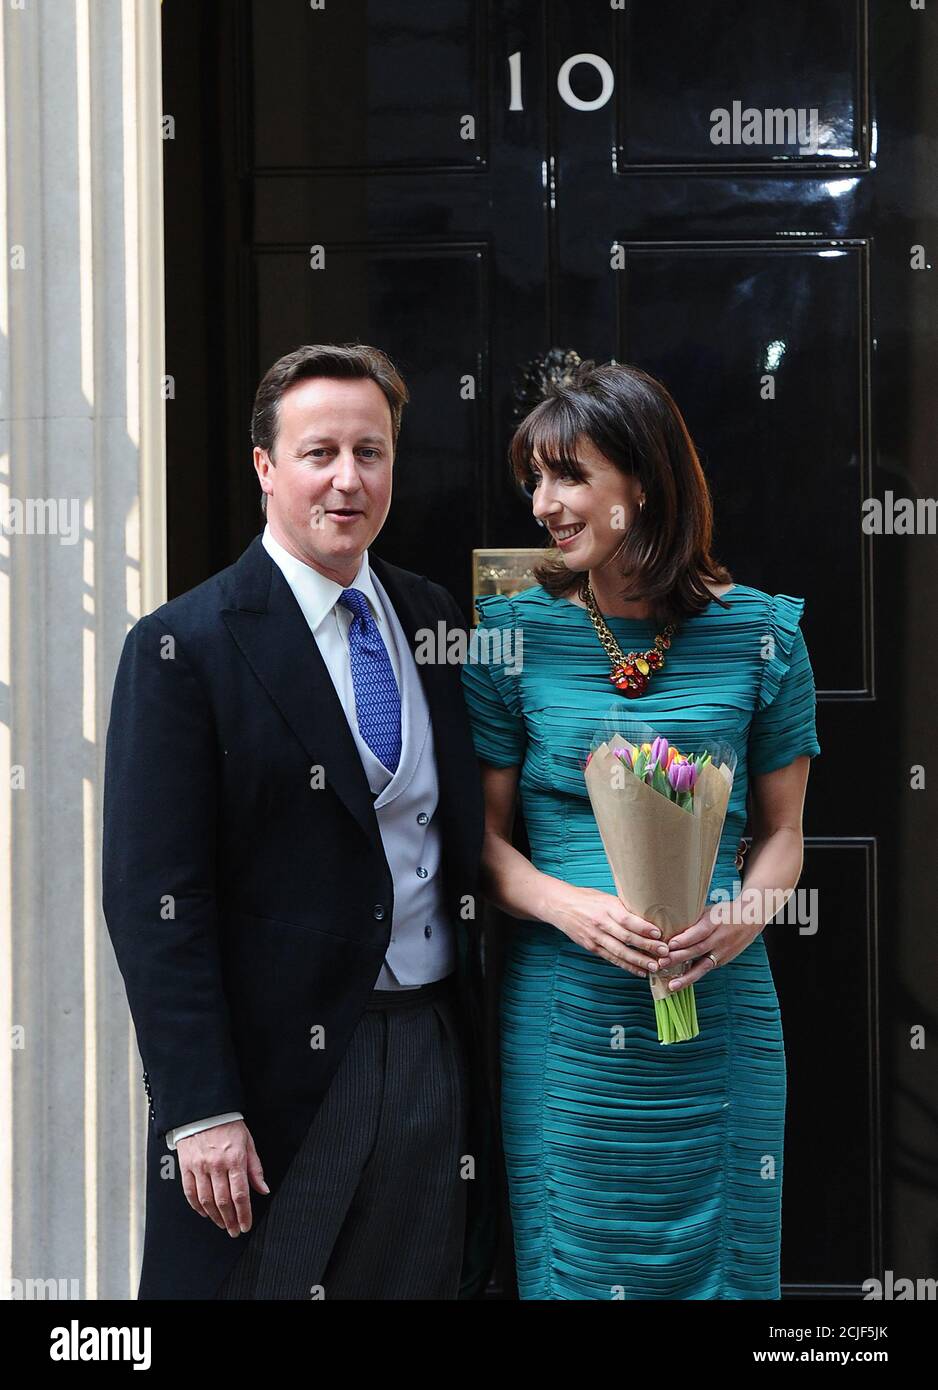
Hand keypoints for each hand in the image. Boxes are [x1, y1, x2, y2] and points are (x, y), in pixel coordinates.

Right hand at [177, 1119, 268, 1235]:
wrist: (204, 1110)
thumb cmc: (229, 1125)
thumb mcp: (248, 1143)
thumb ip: (255, 1168)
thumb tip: (263, 1189)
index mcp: (235, 1159)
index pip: (240, 1194)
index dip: (244, 1214)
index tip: (245, 1226)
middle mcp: (216, 1165)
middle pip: (223, 1201)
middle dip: (230, 1220)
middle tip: (234, 1231)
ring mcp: (199, 1167)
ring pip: (206, 1200)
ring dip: (215, 1217)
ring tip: (222, 1224)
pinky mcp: (186, 1167)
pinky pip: (190, 1193)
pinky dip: (197, 1207)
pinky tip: (205, 1213)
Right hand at [543, 882, 671, 977]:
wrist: (560, 906)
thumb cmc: (586, 898)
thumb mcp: (606, 897)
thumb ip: (623, 908)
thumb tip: (648, 916)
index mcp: (606, 908)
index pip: (627, 919)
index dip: (643, 928)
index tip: (659, 934)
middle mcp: (601, 923)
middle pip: (626, 938)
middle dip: (647, 946)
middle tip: (664, 952)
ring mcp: (595, 937)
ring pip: (620, 952)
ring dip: (639, 961)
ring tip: (655, 967)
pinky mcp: (591, 947)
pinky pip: (612, 959)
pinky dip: (627, 966)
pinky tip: (640, 971)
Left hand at [657, 901, 759, 992]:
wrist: (751, 920)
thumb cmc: (724, 913)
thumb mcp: (710, 910)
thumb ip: (693, 920)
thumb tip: (668, 925)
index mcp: (715, 922)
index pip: (699, 932)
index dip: (685, 939)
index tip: (670, 945)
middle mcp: (719, 939)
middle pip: (698, 950)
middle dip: (679, 958)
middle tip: (662, 963)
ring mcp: (723, 952)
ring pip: (703, 966)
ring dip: (686, 977)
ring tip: (672, 985)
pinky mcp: (723, 961)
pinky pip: (706, 969)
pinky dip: (693, 976)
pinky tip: (680, 983)